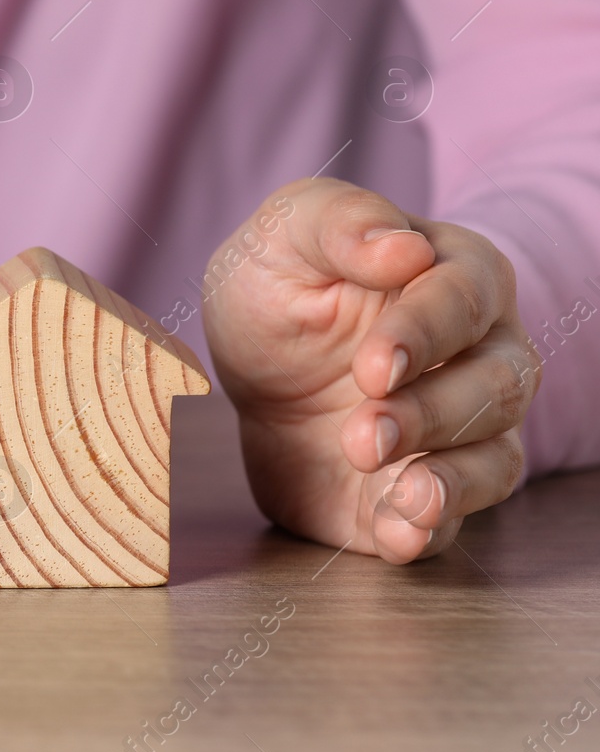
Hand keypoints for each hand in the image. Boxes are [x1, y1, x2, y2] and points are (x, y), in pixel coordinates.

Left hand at [201, 177, 539, 562]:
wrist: (253, 370)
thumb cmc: (282, 284)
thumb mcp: (285, 236)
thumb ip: (339, 222)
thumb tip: (403, 246)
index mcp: (456, 277)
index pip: (466, 301)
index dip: (425, 334)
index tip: (374, 364)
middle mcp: (480, 356)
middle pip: (498, 387)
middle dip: (432, 413)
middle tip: (363, 433)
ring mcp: (461, 431)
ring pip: (496, 460)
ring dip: (446, 479)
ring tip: (393, 486)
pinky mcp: (425, 491)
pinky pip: (455, 521)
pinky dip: (431, 529)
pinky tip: (398, 526)